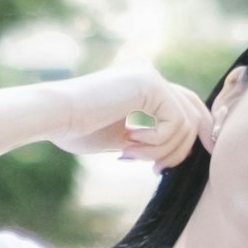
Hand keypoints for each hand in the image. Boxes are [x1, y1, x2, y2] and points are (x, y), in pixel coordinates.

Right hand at [41, 62, 207, 167]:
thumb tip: (176, 153)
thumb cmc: (76, 130)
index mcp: (142, 87)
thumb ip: (148, 138)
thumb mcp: (122, 137)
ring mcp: (151, 77)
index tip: (166, 168)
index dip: (187, 139)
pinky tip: (128, 140)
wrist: (55, 116)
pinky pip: (176, 122)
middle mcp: (150, 77)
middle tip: (156, 170)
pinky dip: (156, 141)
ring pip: (185, 123)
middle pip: (192, 113)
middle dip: (182, 149)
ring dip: (161, 149)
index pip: (183, 107)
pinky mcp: (151, 83)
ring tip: (131, 153)